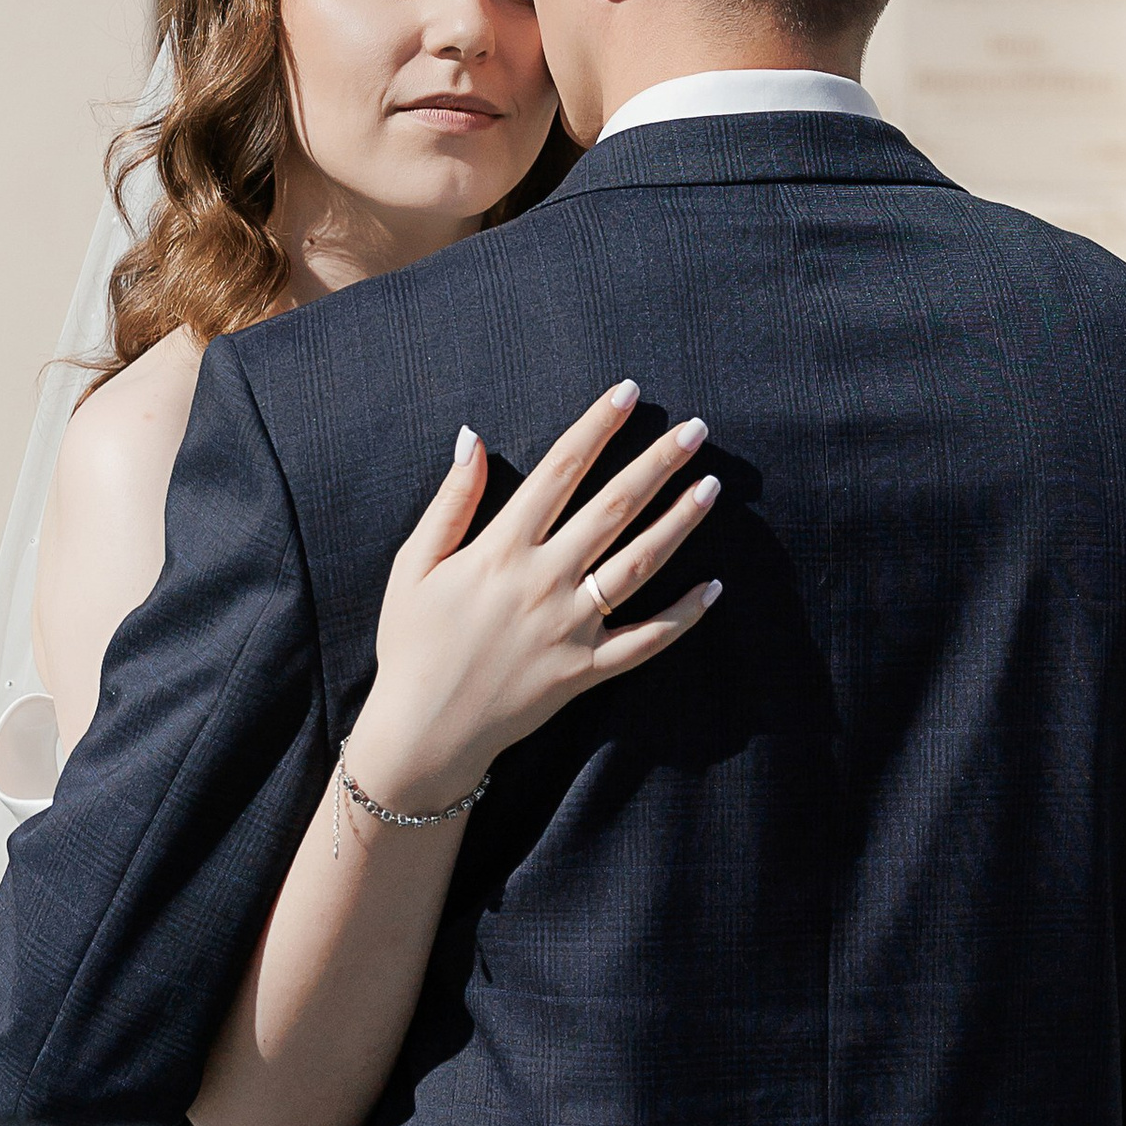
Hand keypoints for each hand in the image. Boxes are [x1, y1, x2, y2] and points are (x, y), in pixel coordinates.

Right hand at [344, 380, 719, 818]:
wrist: (422, 733)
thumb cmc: (412, 644)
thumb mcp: (412, 565)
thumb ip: (450, 501)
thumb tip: (471, 437)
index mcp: (501, 548)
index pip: (560, 470)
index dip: (596, 426)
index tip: (629, 393)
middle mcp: (543, 580)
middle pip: (613, 508)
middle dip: (656, 463)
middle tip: (696, 430)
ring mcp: (570, 627)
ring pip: (639, 564)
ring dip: (679, 523)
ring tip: (712, 486)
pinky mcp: (585, 670)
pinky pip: (645, 641)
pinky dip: (682, 616)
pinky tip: (713, 587)